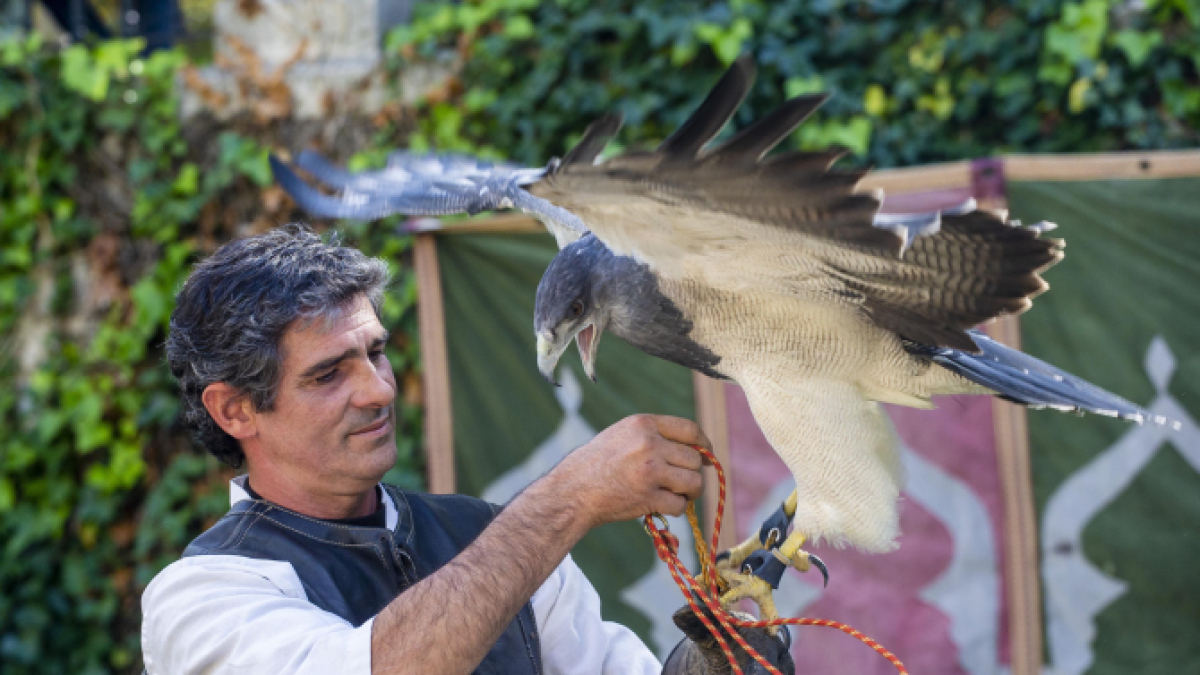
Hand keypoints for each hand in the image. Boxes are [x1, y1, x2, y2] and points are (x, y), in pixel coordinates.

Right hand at [545, 414, 710, 528]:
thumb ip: (654, 435)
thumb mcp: (622, 435)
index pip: (689, 429)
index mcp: (643, 424)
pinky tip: (661, 506)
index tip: (706, 455)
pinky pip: (679, 505)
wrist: (572, 491)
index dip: (704, 444)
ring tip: (677, 495)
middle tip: (684, 483)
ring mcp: (650, 470)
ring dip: (690, 493)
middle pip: (694, 459)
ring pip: (693, 482)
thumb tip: (693, 449)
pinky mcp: (648, 496)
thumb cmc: (596, 463)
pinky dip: (675, 508)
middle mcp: (649, 444)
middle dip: (694, 473)